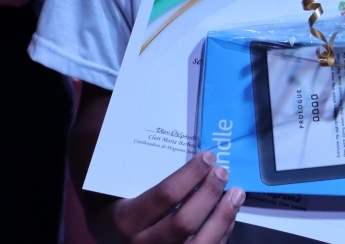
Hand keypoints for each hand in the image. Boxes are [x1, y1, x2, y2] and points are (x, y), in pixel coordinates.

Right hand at [91, 151, 243, 243]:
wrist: (107, 234)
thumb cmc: (116, 197)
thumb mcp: (118, 180)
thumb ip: (136, 157)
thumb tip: (152, 111)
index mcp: (124, 219)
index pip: (163, 197)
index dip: (190, 175)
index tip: (208, 157)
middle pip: (184, 223)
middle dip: (208, 194)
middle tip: (223, 171)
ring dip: (223, 217)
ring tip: (237, 193)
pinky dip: (222, 232)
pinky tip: (230, 213)